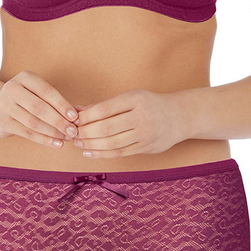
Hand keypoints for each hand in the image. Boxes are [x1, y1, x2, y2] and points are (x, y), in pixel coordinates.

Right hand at [0, 70, 79, 148]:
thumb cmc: (25, 99)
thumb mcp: (36, 92)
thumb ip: (53, 101)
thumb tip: (76, 118)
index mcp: (24, 77)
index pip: (47, 91)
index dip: (62, 105)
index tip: (75, 117)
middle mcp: (12, 88)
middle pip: (40, 108)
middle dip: (59, 121)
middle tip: (73, 131)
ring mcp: (4, 105)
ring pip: (34, 122)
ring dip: (53, 132)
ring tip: (67, 138)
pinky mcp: (2, 122)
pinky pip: (27, 133)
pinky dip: (44, 140)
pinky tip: (56, 143)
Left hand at [71, 89, 185, 158]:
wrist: (179, 117)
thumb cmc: (149, 104)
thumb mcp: (131, 97)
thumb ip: (104, 105)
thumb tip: (76, 111)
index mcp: (136, 99)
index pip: (104, 109)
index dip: (85, 117)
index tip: (72, 119)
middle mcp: (141, 116)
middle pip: (106, 128)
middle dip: (85, 133)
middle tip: (71, 134)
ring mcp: (145, 134)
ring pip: (112, 143)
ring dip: (91, 145)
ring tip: (78, 143)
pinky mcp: (146, 148)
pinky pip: (120, 153)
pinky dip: (102, 154)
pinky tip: (89, 152)